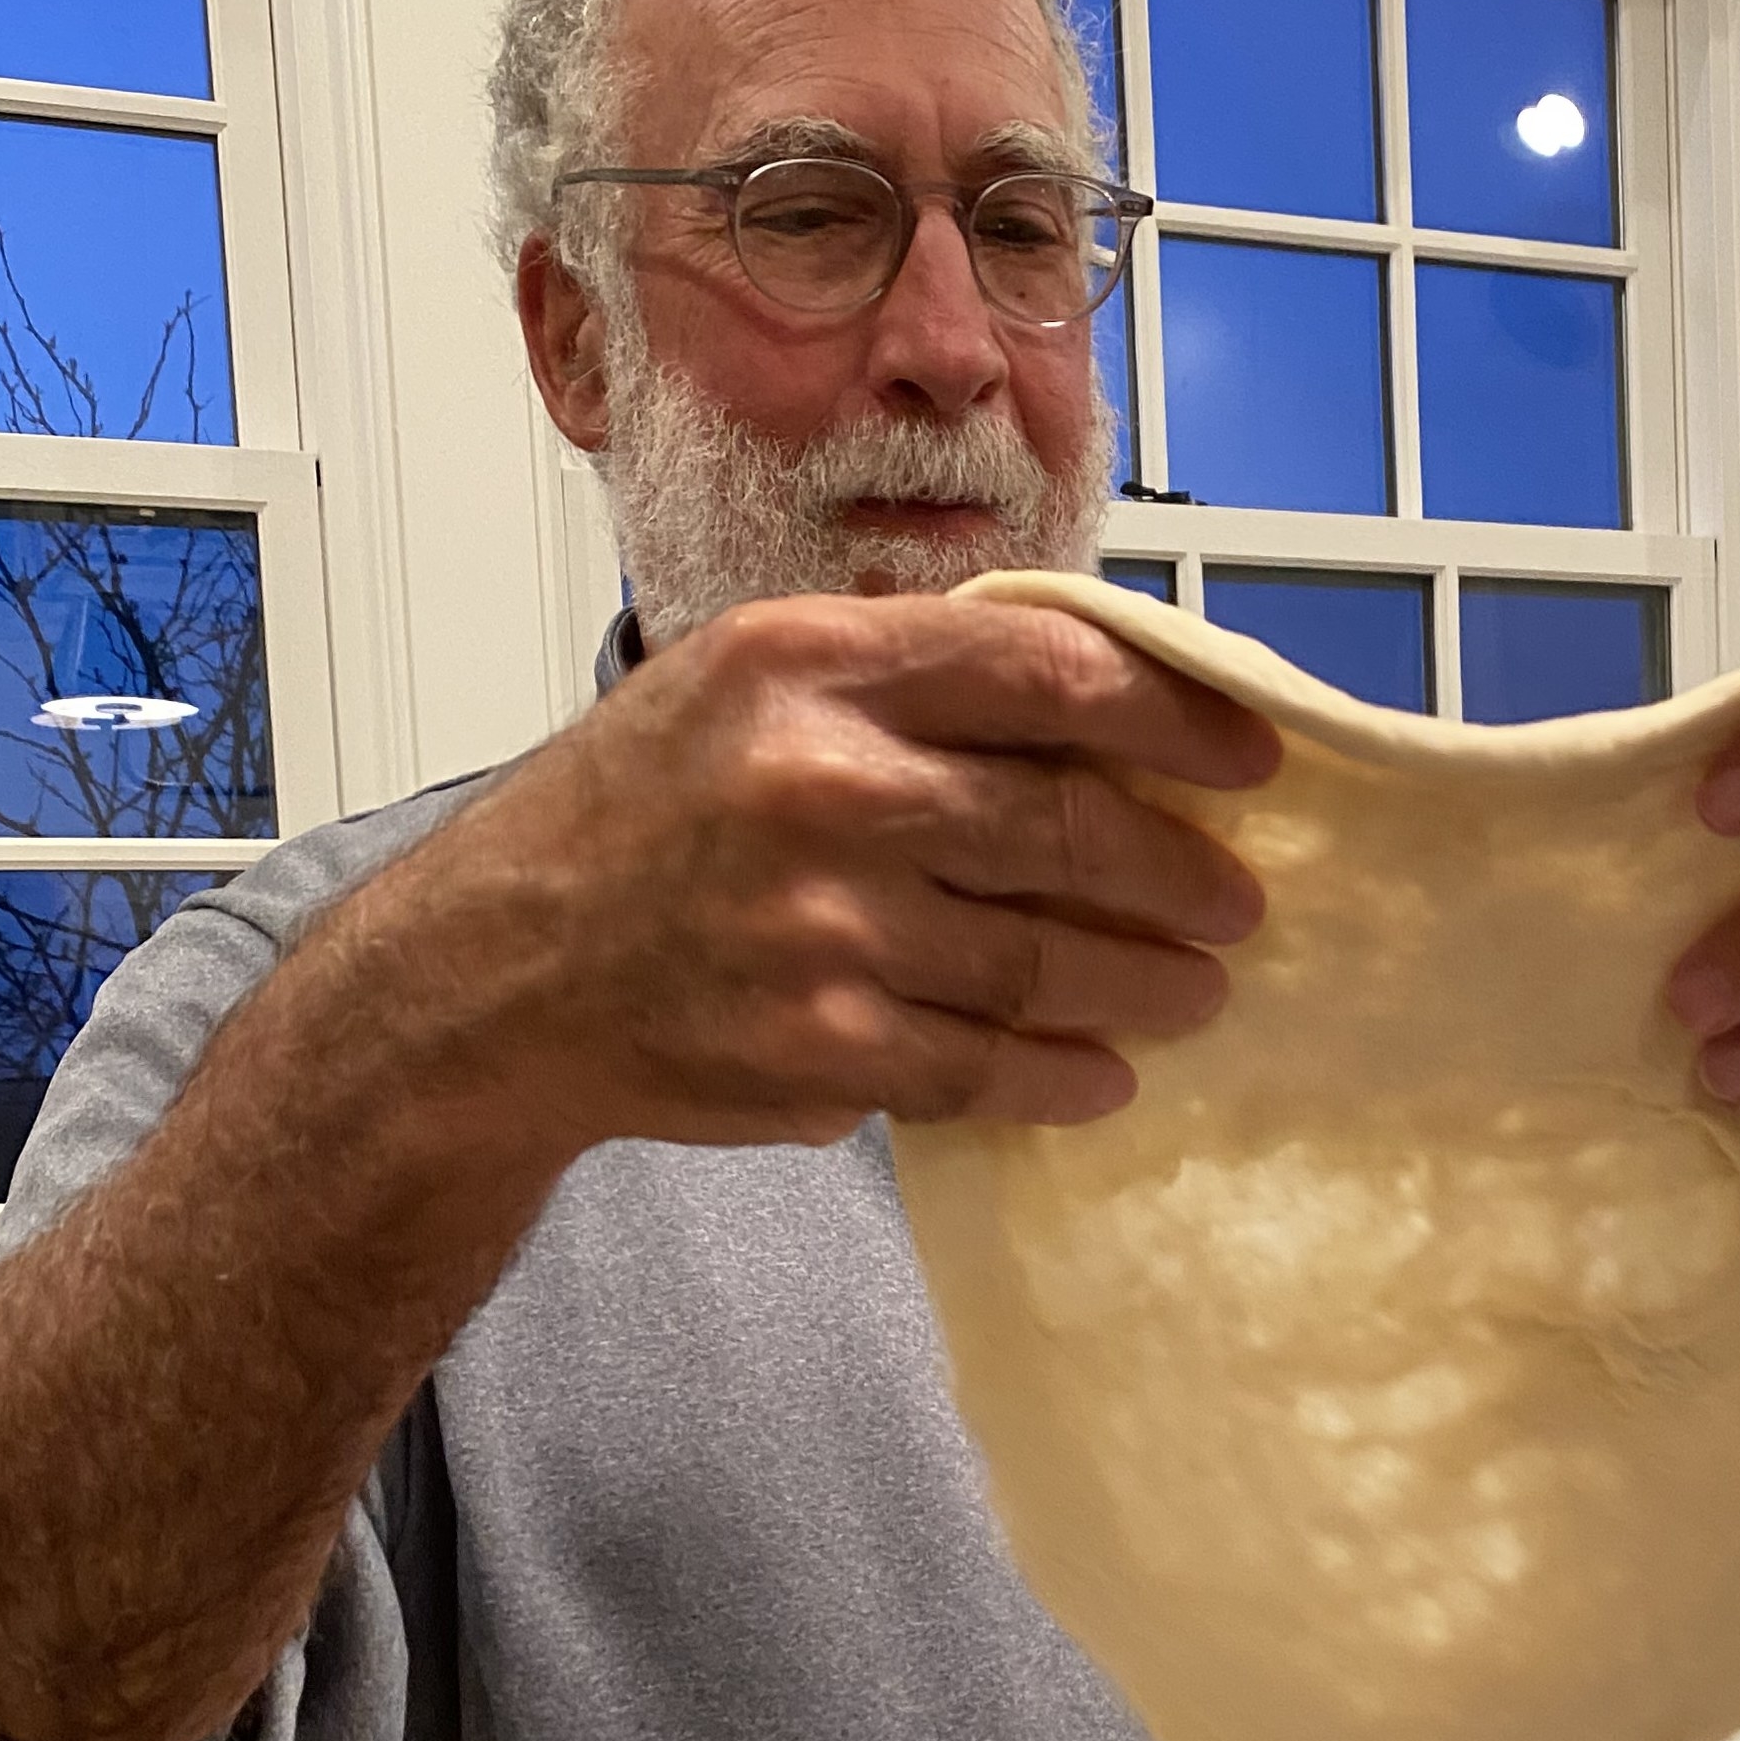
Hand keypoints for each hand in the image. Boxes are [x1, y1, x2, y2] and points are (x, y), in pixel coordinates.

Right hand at [414, 592, 1276, 1151]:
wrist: (491, 978)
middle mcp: (818, 784)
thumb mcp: (740, 685)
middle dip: (1177, 871)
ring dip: (1142, 983)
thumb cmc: (630, 819)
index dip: (1174, 714)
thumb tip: (1091, 709)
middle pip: (1064, 825)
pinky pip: (985, 1067)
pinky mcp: (818, 1047)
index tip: (1248, 754)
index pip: (1046, 670)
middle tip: (1238, 899)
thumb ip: (899, 679)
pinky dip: (1063, 1076)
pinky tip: (1102, 1074)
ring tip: (1195, 990)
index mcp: (808, 663)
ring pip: (1042, 961)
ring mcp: (820, 926)